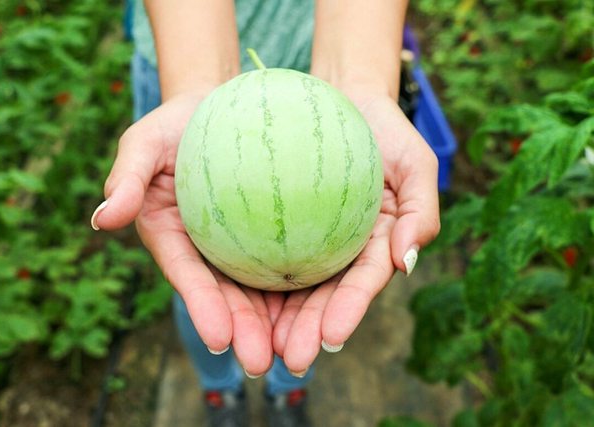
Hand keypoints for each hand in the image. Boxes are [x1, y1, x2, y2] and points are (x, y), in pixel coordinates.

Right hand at [91, 93, 279, 376]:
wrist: (221, 106)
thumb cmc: (176, 122)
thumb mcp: (145, 141)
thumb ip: (126, 178)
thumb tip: (101, 219)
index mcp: (172, 236)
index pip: (187, 275)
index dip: (202, 307)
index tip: (219, 337)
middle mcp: (207, 249)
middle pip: (226, 295)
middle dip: (243, 333)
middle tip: (261, 362)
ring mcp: (241, 244)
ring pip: (261, 289)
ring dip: (276, 325)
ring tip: (297, 353)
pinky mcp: (272, 233)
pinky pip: (291, 258)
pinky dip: (305, 285)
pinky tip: (328, 305)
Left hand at [272, 91, 440, 373]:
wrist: (341, 98)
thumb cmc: (385, 129)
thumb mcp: (416, 161)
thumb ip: (420, 210)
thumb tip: (406, 262)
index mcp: (376, 244)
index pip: (363, 283)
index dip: (348, 311)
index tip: (329, 337)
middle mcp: (342, 250)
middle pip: (324, 297)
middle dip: (308, 332)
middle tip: (289, 359)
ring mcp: (309, 240)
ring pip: (290, 287)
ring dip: (276, 321)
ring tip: (257, 348)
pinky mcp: (279, 226)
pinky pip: (260, 252)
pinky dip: (250, 279)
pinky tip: (230, 300)